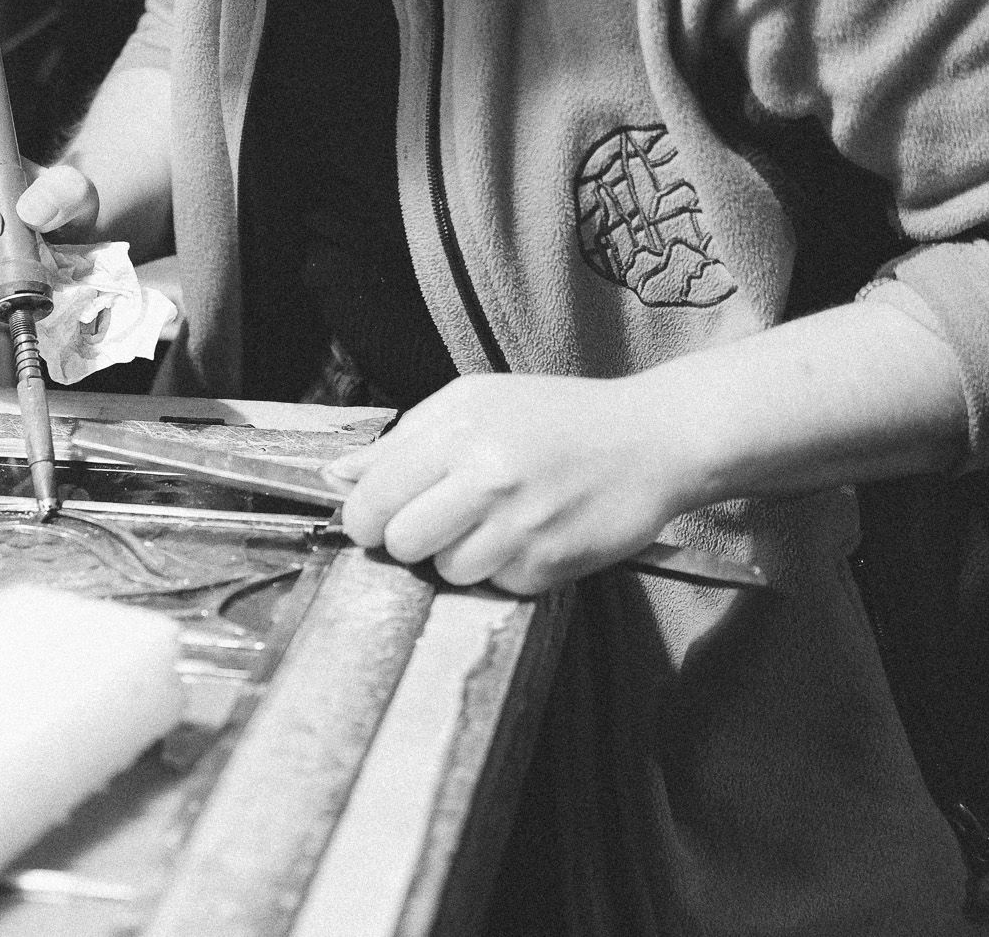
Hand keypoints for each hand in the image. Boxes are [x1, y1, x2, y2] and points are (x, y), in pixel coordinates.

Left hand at [327, 374, 702, 594]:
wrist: (650, 440)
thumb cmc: (556, 418)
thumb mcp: (475, 403)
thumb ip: (403, 440)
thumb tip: (338, 476)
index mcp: (460, 431)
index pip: (373, 497)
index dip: (365, 516)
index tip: (378, 516)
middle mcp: (487, 477)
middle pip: (400, 543)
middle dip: (407, 539)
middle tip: (438, 520)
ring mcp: (521, 526)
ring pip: (444, 572)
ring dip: (457, 557)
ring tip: (490, 524)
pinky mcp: (549, 565)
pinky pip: (494, 586)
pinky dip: (503, 569)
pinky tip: (527, 536)